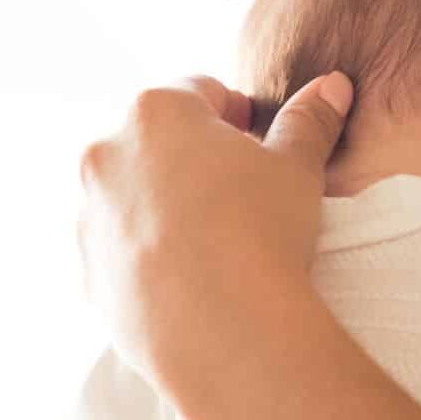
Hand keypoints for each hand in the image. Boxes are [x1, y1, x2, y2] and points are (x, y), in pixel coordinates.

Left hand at [76, 71, 353, 398]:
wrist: (226, 333)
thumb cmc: (262, 233)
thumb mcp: (297, 168)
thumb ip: (309, 120)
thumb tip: (332, 86)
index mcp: (155, 112)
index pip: (200, 91)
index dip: (236, 114)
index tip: (258, 143)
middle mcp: (107, 154)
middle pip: (157, 140)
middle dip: (194, 157)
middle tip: (240, 192)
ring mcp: (90, 216)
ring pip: (132, 195)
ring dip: (165, 204)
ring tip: (215, 239)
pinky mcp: (88, 273)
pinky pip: (121, 250)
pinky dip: (148, 254)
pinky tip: (190, 277)